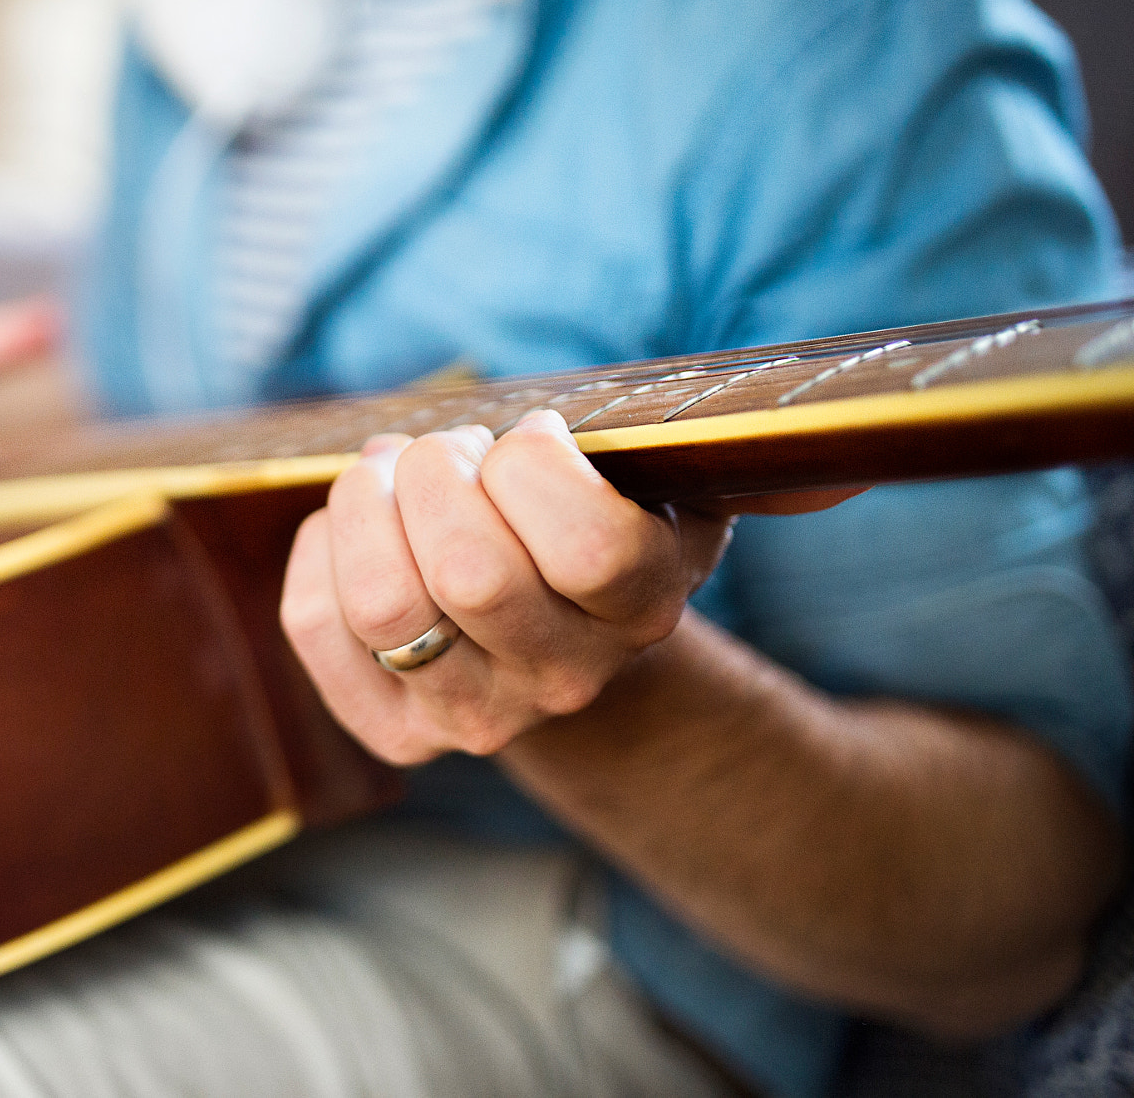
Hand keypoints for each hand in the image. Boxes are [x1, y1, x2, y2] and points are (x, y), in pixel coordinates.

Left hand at [279, 410, 732, 763]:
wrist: (562, 637)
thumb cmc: (600, 521)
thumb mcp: (673, 482)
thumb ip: (742, 460)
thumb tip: (854, 461)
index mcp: (642, 606)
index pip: (586, 545)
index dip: (535, 462)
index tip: (531, 440)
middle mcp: (564, 679)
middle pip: (466, 571)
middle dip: (437, 470)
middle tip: (447, 452)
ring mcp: (473, 717)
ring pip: (380, 603)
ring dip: (368, 504)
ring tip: (393, 477)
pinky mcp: (393, 730)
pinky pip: (315, 624)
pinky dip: (319, 550)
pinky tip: (357, 530)